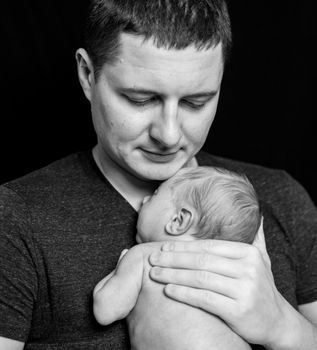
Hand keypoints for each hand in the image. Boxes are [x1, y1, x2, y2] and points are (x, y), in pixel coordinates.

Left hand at [149, 221, 288, 346]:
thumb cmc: (260, 287)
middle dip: (173, 259)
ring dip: (173, 275)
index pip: (208, 246)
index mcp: (248, 253)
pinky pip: (204, 298)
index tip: (163, 247)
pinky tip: (168, 290)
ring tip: (155, 274)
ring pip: (200, 278)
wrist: (277, 321)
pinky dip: (183, 293)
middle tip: (153, 259)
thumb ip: (256, 237)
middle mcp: (248, 268)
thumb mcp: (262, 260)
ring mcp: (244, 290)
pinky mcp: (238, 311)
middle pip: (201, 260)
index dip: (183, 246)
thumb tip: (258, 215)